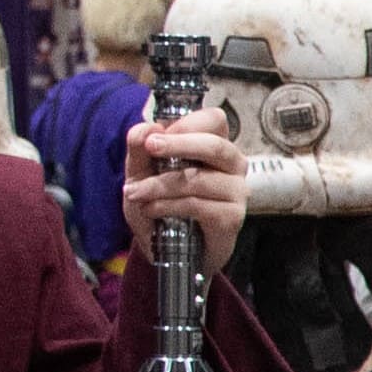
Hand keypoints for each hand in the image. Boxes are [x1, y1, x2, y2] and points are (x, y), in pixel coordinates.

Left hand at [122, 103, 249, 251]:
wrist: (170, 251)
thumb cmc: (162, 207)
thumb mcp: (141, 175)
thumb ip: (139, 150)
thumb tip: (144, 127)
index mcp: (214, 146)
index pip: (214, 120)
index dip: (187, 124)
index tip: (156, 136)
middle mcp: (233, 165)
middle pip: (214, 145)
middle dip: (179, 144)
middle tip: (150, 147)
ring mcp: (236, 191)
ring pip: (199, 179)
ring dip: (161, 185)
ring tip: (135, 193)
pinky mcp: (232, 217)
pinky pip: (198, 205)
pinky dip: (168, 206)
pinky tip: (151, 209)